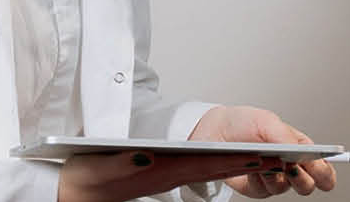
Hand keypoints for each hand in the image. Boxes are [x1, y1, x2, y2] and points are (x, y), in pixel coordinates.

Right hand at [57, 150, 282, 201]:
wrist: (73, 191)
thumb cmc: (86, 177)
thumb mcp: (102, 168)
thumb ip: (124, 163)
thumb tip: (146, 158)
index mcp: (157, 172)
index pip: (202, 166)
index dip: (231, 160)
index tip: (258, 157)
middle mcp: (166, 176)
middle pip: (213, 169)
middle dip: (244, 163)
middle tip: (277, 158)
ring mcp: (165, 178)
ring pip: (208, 170)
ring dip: (235, 164)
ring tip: (265, 159)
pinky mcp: (159, 176)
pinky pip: (195, 171)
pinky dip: (217, 165)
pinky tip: (229, 161)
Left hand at [188, 105, 338, 197]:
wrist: (216, 132)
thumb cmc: (244, 123)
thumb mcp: (267, 121)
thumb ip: (286, 136)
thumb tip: (300, 152)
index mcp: (300, 148)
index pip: (323, 167)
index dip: (326, 172)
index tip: (322, 171)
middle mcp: (290, 166)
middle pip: (309, 185)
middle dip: (304, 177)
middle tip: (293, 165)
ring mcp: (274, 178)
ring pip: (287, 189)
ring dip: (278, 175)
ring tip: (269, 161)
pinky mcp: (258, 188)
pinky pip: (265, 191)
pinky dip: (261, 179)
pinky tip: (255, 167)